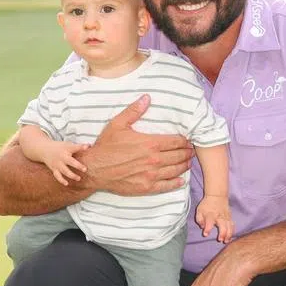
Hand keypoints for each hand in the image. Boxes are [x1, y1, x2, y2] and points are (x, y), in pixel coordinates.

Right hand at [40, 141, 89, 185]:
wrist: (44, 150)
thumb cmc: (60, 147)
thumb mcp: (68, 144)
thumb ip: (78, 147)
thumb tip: (90, 146)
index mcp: (66, 149)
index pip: (75, 147)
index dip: (81, 147)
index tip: (87, 147)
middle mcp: (62, 156)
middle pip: (70, 161)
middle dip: (77, 165)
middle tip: (85, 169)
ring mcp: (58, 164)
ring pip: (64, 170)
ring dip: (71, 175)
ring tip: (79, 178)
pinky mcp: (54, 169)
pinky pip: (57, 176)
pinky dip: (61, 180)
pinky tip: (66, 183)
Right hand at [79, 95, 193, 195]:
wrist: (95, 169)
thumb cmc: (106, 147)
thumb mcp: (118, 124)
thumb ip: (134, 111)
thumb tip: (147, 98)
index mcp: (150, 143)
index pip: (176, 141)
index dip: (184, 141)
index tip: (187, 140)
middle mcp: (154, 159)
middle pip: (179, 156)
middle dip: (187, 153)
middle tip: (190, 152)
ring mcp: (151, 175)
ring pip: (175, 170)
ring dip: (184, 166)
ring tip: (187, 163)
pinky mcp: (147, 187)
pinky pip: (167, 186)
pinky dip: (176, 183)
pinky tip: (180, 180)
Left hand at [195, 195, 232, 242]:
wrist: (217, 196)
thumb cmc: (207, 205)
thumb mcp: (199, 210)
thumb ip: (199, 219)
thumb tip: (202, 226)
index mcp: (210, 215)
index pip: (209, 222)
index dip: (207, 228)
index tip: (205, 234)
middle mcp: (219, 216)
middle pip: (223, 225)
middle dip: (222, 233)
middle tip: (220, 239)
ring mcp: (226, 217)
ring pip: (229, 226)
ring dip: (228, 234)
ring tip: (226, 241)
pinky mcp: (230, 217)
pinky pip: (232, 225)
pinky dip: (232, 231)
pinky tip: (230, 236)